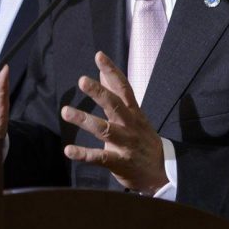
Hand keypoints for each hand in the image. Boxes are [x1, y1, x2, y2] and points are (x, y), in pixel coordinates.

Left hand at [61, 51, 166, 194]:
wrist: (163, 172)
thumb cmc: (142, 139)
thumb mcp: (134, 115)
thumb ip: (116, 94)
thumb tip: (102, 72)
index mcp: (133, 112)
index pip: (123, 87)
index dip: (112, 71)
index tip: (99, 56)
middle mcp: (130, 125)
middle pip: (115, 105)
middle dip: (99, 92)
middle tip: (82, 80)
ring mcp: (126, 144)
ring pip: (104, 129)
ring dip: (84, 120)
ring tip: (65, 111)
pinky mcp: (120, 162)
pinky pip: (100, 158)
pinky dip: (84, 154)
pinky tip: (68, 150)